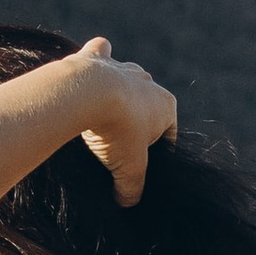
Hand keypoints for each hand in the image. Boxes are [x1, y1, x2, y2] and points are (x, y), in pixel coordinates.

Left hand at [68, 37, 177, 205]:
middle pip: (146, 106)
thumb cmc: (116, 130)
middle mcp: (148, 82)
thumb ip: (132, 187)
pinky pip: (101, 51)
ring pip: (126, 78)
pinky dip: (98, 57)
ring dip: (118, 92)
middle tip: (117, 143)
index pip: (168, 132)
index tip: (139, 164)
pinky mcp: (96, 57)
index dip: (155, 150)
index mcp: (166, 105)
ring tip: (101, 114)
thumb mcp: (130, 167)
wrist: (88, 94)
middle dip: (135, 123)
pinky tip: (88, 68)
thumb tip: (127, 203)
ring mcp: (123, 67)